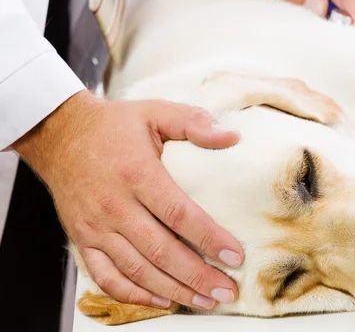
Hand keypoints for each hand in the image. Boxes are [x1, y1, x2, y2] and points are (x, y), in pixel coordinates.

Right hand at [14, 91, 243, 309]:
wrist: (60, 134)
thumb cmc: (115, 125)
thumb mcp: (156, 112)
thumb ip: (194, 122)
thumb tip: (233, 136)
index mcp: (137, 173)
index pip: (179, 214)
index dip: (209, 238)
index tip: (235, 256)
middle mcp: (114, 205)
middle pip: (161, 251)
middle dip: (198, 276)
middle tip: (228, 290)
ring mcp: (95, 226)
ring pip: (137, 270)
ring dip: (174, 290)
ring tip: (205, 301)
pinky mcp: (82, 239)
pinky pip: (106, 276)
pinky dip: (134, 294)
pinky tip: (162, 300)